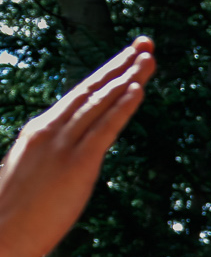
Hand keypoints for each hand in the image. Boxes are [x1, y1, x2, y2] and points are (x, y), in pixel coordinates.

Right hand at [0, 40, 155, 256]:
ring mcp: (63, 146)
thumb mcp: (35, 174)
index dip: (105, 75)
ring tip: (149, 57)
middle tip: (146, 44)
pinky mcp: (77, 165)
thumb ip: (54, 159)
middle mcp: (51, 129)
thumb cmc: (14, 212)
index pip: (79, 96)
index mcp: (41, 130)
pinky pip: (104, 130)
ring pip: (100, 103)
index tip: (127, 57)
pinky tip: (137, 89)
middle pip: (92, 90)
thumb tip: (71, 159)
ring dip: (127, 78)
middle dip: (120, 65)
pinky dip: (122, 107)